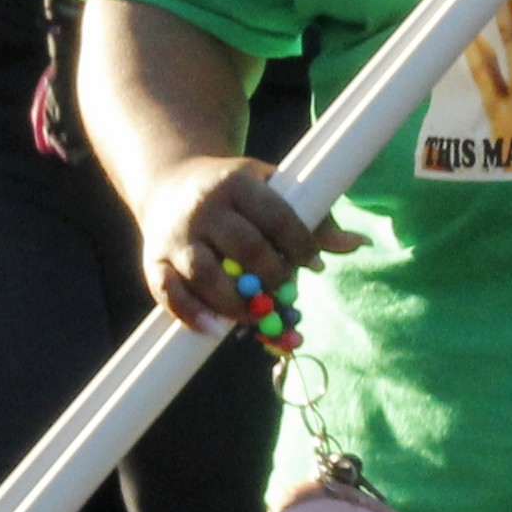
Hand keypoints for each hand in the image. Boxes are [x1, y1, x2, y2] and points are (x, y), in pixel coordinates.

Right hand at [137, 152, 350, 338]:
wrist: (172, 183)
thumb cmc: (236, 194)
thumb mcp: (272, 191)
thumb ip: (312, 219)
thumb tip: (358, 243)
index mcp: (238, 182)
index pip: (276, 215)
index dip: (300, 243)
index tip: (315, 264)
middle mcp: (205, 207)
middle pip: (243, 246)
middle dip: (271, 276)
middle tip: (288, 293)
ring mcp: (177, 235)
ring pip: (205, 273)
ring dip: (235, 301)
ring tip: (258, 317)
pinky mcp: (153, 260)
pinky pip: (168, 292)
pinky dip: (190, 313)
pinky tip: (214, 329)